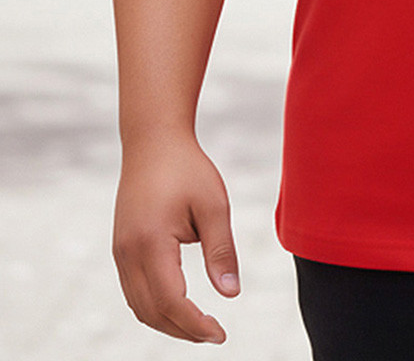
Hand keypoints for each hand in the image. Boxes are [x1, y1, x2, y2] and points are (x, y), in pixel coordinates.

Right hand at [113, 133, 239, 342]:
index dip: (195, 325)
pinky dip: (154, 306)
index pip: (171, 302)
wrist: (153, 140)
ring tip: (200, 324)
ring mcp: (120, 252)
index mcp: (150, 243)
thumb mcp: (213, 205)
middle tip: (214, 334)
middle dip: (182, 330)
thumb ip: (221, 250)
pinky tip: (179, 304)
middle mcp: (128, 253)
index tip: (220, 334)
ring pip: (139, 306)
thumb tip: (231, 294)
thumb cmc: (187, 168)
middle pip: (151, 312)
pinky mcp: (120, 248)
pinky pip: (133, 291)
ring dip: (167, 322)